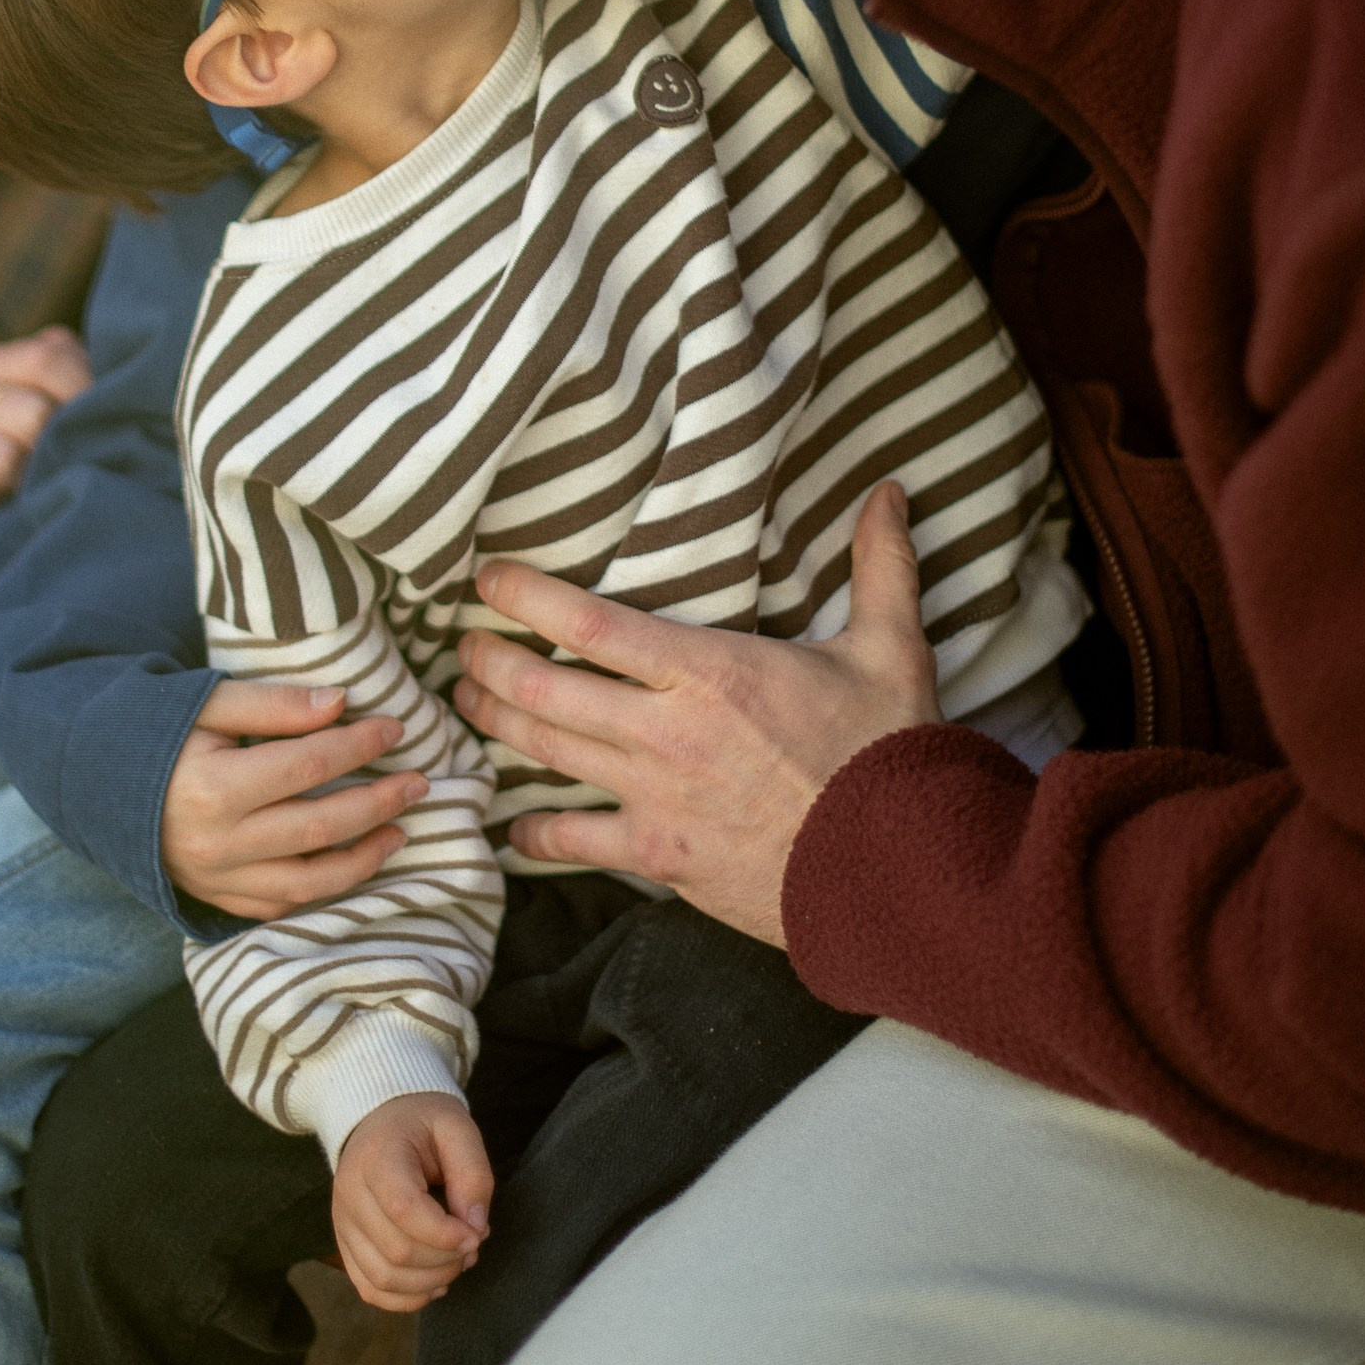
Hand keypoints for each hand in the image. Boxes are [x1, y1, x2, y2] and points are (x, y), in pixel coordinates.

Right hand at [0, 327, 89, 518]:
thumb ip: (52, 366)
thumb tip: (115, 371)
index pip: (50, 358)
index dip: (85, 389)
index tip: (103, 420)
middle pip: (35, 414)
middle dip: (57, 446)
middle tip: (63, 465)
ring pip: (5, 458)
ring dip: (26, 480)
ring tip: (26, 487)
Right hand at [161, 680, 422, 917]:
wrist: (100, 783)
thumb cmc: (160, 732)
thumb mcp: (209, 703)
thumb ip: (274, 704)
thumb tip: (341, 703)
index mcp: (213, 786)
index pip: (307, 765)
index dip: (358, 745)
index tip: (394, 726)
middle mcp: (217, 843)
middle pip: (319, 825)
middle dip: (378, 802)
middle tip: (418, 782)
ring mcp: (217, 879)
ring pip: (310, 879)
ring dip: (365, 857)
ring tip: (399, 830)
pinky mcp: (218, 899)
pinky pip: (283, 904)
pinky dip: (324, 887)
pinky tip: (353, 862)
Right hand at [333, 1093, 492, 1312]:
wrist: (380, 1118)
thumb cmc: (422, 1122)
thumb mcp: (456, 1128)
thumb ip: (472, 1173)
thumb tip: (476, 1228)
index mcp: (377, 1158)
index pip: (403, 1210)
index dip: (445, 1234)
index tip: (477, 1233)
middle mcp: (350, 1194)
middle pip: (396, 1251)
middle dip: (445, 1259)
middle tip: (472, 1243)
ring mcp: (343, 1224)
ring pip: (382, 1278)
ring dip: (430, 1282)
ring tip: (456, 1260)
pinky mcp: (345, 1245)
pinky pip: (370, 1289)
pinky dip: (406, 1298)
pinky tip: (434, 1282)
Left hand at [456, 483, 935, 943]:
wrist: (903, 873)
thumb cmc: (891, 756)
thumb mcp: (891, 648)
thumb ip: (880, 565)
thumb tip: (891, 491)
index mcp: (708, 673)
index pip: (587, 624)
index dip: (524, 596)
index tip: (487, 577)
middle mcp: (666, 734)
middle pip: (542, 690)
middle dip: (488, 661)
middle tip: (462, 644)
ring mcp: (656, 799)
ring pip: (544, 757)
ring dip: (494, 724)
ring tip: (467, 701)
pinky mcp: (660, 857)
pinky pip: (571, 843)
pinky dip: (531, 835)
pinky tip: (511, 825)